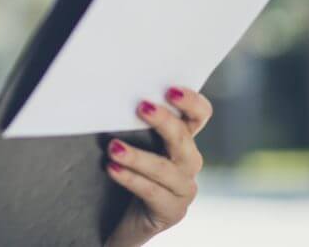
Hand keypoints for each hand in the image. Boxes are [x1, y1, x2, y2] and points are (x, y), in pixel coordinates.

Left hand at [104, 86, 213, 246]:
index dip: (191, 101)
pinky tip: (112, 169)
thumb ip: (132, 122)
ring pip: (165, 168)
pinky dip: (131, 178)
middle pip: (184, 138)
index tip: (170, 89)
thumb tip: (109, 93)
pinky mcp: (171, 211)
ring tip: (113, 147)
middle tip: (141, 107)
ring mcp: (183, 189)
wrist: (123, 219)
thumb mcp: (133, 142)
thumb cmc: (127, 170)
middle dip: (164, 121)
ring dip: (138, 156)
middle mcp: (188, 162)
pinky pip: (152, 192)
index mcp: (182, 139)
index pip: (199, 115)